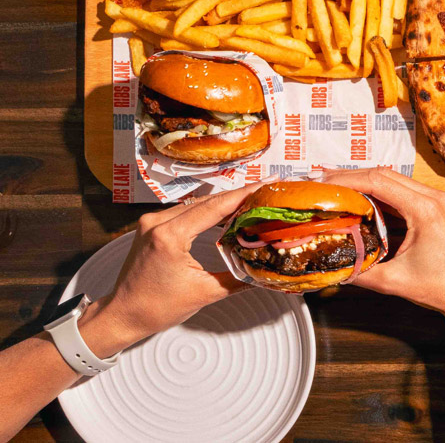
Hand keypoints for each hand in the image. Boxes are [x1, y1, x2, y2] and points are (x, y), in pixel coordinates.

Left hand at [80, 184, 260, 355]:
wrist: (122, 315)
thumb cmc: (155, 308)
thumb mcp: (205, 293)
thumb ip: (238, 278)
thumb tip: (263, 270)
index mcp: (169, 236)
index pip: (215, 207)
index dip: (244, 195)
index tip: (266, 186)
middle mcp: (157, 223)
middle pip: (207, 201)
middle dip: (237, 196)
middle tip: (264, 191)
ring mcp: (151, 222)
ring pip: (196, 204)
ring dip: (222, 202)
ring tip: (250, 200)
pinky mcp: (150, 226)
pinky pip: (184, 211)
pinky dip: (206, 210)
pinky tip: (224, 212)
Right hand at [320, 168, 444, 324]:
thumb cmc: (440, 289)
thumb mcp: (392, 281)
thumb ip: (358, 271)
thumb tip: (328, 264)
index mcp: (426, 209)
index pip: (379, 182)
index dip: (347, 179)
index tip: (322, 182)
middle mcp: (435, 198)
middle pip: (385, 175)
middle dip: (352, 177)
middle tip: (322, 183)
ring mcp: (439, 201)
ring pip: (395, 181)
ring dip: (366, 184)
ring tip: (336, 190)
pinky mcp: (438, 208)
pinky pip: (405, 193)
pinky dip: (381, 195)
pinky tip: (361, 201)